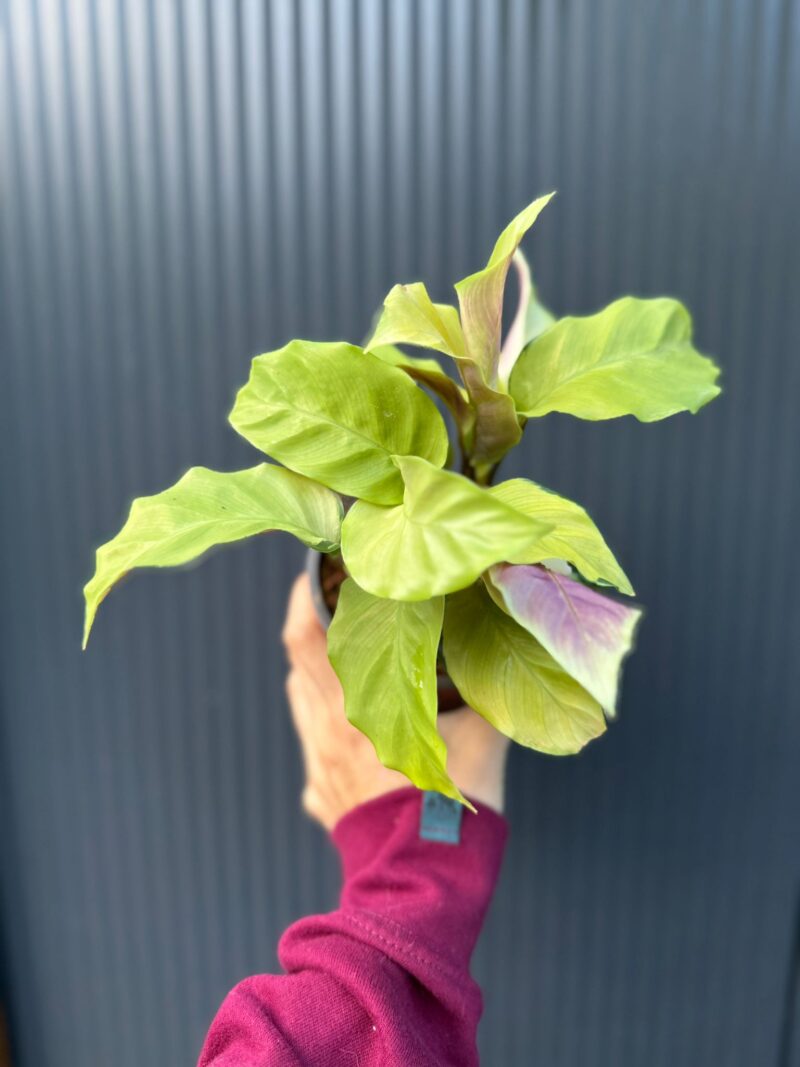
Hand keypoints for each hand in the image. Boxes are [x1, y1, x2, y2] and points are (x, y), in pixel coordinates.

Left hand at [283, 574, 509, 830]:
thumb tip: (512, 650)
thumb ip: (490, 692)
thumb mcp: (480, 741)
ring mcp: (318, 765)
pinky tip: (354, 717)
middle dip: (314, 625)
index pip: (307, 637)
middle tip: (339, 599)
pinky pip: (314, 742)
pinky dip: (325, 717)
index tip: (318, 569)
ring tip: (346, 650)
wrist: (420, 886)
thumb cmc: (448, 811)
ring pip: (303, 701)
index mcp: (354, 709)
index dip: (303, 598)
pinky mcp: (321, 794)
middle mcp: (325, 732)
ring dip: (318, 672)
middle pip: (299, 664)